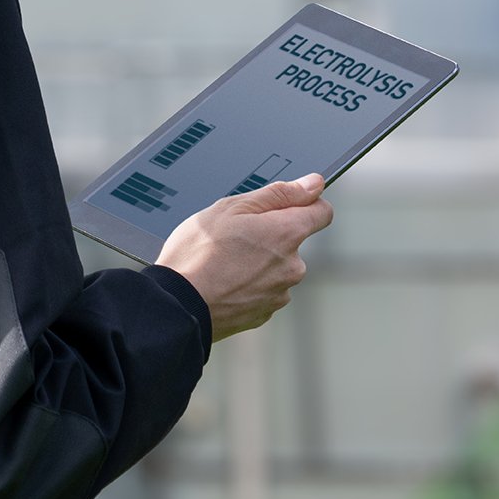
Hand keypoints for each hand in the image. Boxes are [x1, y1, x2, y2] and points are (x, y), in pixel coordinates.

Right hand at [158, 175, 334, 338]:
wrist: (176, 306)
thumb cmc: (197, 254)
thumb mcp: (232, 207)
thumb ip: (279, 194)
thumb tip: (314, 184)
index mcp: (287, 234)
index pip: (322, 212)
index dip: (305, 203)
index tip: (285, 204)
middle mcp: (292, 267)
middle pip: (293, 242)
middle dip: (270, 235)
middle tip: (233, 235)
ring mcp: (279, 294)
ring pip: (276, 268)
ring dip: (258, 263)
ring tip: (222, 262)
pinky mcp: (263, 314)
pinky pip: (262, 291)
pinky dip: (247, 285)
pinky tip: (222, 282)